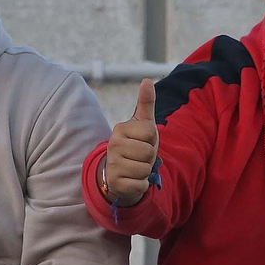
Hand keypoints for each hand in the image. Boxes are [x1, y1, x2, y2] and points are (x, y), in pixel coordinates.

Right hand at [100, 78, 158, 205]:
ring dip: (146, 171)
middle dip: (149, 158)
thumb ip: (146, 103)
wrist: (121, 173)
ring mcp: (112, 165)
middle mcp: (112, 145)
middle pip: (149, 152)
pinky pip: (141, 184)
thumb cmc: (136, 145)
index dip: (152, 140)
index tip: (142, 142)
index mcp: (120, 129)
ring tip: (136, 167)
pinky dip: (142, 184)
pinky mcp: (116, 183)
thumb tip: (147, 80)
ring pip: (145, 169)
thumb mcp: (143, 124)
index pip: (151, 133)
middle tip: (139, 157)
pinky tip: (133, 180)